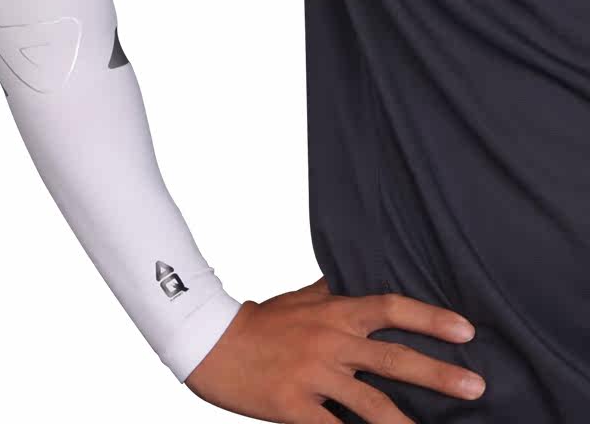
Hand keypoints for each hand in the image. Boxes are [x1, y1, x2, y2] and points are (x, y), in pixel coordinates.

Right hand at [185, 278, 484, 423]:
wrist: (211, 339)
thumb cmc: (260, 320)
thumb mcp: (301, 299)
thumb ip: (333, 294)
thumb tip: (359, 283)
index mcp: (334, 312)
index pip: (390, 309)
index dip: (430, 319)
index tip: (466, 330)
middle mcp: (330, 341)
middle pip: (393, 357)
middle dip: (438, 373)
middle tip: (477, 386)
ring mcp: (313, 374)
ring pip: (371, 403)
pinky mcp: (294, 406)